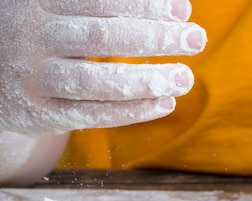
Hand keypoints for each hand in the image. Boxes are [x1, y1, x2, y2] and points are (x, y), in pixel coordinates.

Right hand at [0, 0, 206, 135]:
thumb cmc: (41, 35)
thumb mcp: (56, 10)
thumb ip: (100, 5)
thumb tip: (174, 4)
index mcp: (37, 1)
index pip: (98, 1)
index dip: (144, 5)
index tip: (183, 10)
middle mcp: (31, 36)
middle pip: (101, 36)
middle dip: (155, 37)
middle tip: (197, 38)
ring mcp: (33, 78)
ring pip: (96, 80)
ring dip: (148, 79)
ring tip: (185, 77)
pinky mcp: (40, 113)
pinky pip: (93, 115)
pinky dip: (133, 111)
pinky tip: (165, 103)